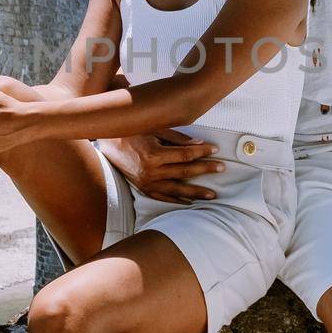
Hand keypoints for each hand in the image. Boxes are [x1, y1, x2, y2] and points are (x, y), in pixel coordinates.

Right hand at [99, 131, 224, 202]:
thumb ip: (177, 138)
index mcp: (153, 155)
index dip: (201, 152)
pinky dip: (178, 200)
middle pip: (184, 172)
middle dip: (205, 170)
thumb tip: (199, 145)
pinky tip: (190, 202)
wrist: (109, 145)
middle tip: (222, 168)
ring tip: (212, 195)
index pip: (184, 155)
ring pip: (177, 189)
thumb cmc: (133, 133)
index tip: (215, 149)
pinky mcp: (143, 189)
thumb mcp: (155, 130)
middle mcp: (150, 171)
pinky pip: (163, 197)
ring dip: (196, 192)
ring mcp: (147, 183)